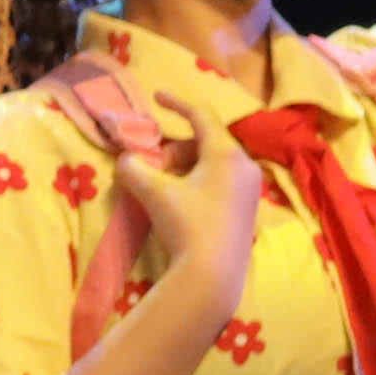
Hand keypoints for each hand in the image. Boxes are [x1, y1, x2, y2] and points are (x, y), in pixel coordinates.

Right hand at [94, 79, 261, 321]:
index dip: (177, 104)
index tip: (157, 98)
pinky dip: (198, 180)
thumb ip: (135, 168)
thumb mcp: (154, 192)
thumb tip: (125, 160)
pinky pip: (221, 181)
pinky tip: (180, 200)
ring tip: (163, 184)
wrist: (212, 276)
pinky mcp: (247, 210)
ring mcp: (250, 189)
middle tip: (152, 163)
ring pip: (213, 162)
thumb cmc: (186, 225)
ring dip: (185, 165)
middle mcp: (244, 166)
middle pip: (206, 141)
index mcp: (226, 153)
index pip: (202, 116)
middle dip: (175, 147)